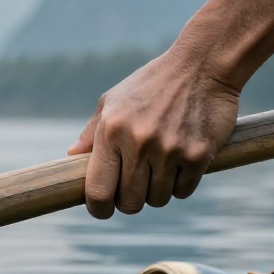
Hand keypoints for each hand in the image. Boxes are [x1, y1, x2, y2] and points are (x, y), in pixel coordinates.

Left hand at [68, 50, 240, 217]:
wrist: (202, 65)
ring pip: (158, 200)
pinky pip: (183, 190)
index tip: (102, 209)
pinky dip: (181, 184)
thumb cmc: (152, 83)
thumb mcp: (114, 100)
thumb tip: (71, 156)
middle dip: (130, 201)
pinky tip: (181, 162)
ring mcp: (170, 150)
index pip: (98, 191)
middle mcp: (138, 143)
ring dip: (157, 191)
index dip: (98, 208)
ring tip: (160, 168)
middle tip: (135, 186)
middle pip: (129, 203)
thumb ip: (92, 132)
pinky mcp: (198, 155)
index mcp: (111, 131)